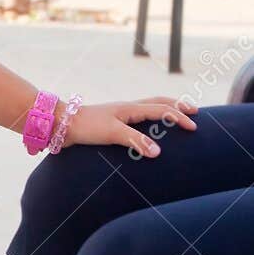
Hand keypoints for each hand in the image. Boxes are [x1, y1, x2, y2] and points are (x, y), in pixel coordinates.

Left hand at [61, 96, 198, 157]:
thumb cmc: (86, 127)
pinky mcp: (111, 124)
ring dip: (164, 111)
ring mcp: (119, 115)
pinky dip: (149, 122)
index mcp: (131, 108)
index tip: (194, 127)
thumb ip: (135, 141)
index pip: (163, 110)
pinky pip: (137, 120)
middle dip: (177, 106)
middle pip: (158, 102)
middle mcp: (127, 109)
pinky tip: (147, 131)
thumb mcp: (113, 133)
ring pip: (148, 108)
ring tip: (175, 117)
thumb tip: (158, 152)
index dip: (179, 117)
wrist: (61, 125)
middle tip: (193, 111)